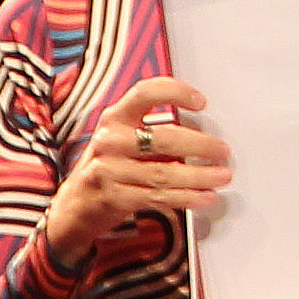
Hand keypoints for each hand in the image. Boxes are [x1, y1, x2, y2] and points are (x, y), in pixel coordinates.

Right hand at [38, 80, 223, 276]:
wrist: (74, 206)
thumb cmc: (109, 167)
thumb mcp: (122, 140)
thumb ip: (155, 133)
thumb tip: (204, 133)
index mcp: (114, 117)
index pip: (146, 93)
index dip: (176, 92)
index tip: (202, 102)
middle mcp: (110, 140)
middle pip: (163, 138)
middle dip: (200, 145)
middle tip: (223, 151)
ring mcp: (110, 169)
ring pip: (165, 172)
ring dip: (200, 175)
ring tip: (222, 176)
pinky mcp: (115, 197)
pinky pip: (159, 196)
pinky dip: (187, 197)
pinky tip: (205, 197)